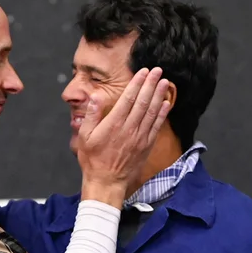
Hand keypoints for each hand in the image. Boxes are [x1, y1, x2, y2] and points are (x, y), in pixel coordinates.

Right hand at [75, 67, 170, 205]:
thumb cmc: (93, 159)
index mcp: (113, 124)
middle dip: (151, 84)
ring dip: (159, 95)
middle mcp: (129, 129)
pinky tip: (166, 103)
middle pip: (143, 102)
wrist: (106, 182)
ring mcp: (140, 138)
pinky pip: (156, 126)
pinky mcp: (146, 146)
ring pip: (152, 112)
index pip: (128, 98)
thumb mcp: (85, 136)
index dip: (137, 83)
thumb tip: (96, 96)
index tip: (143, 71)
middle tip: (157, 70)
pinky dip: (162, 114)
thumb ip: (92, 115)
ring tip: (165, 82)